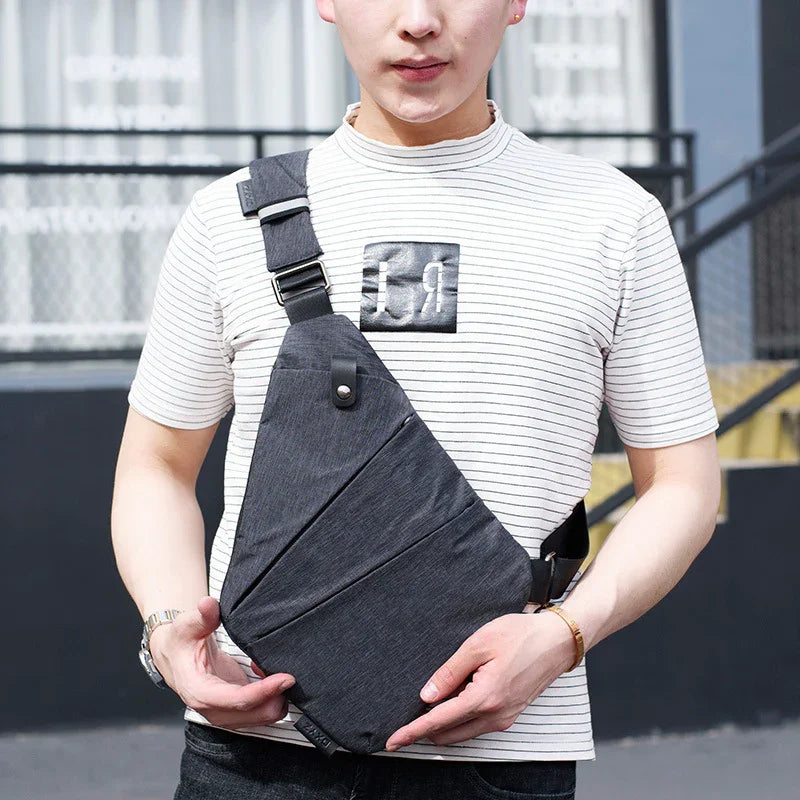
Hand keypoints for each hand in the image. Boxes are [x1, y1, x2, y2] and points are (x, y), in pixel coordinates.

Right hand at [149, 595, 295, 727]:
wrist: (174, 655)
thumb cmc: (181, 641)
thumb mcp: (187, 625)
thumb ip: (202, 616)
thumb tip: (208, 604)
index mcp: (198, 692)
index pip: (237, 701)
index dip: (264, 691)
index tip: (286, 678)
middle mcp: (211, 709)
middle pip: (255, 715)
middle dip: (276, 696)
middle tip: (285, 670)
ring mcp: (224, 713)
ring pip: (262, 717)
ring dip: (275, 697)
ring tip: (269, 667)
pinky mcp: (235, 710)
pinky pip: (261, 711)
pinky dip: (271, 697)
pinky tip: (265, 673)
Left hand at [384, 610, 576, 749]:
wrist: (557, 641)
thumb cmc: (520, 635)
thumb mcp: (479, 644)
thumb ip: (450, 671)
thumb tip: (427, 695)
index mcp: (484, 698)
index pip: (439, 721)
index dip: (413, 731)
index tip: (392, 741)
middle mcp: (495, 716)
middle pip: (449, 734)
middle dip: (425, 730)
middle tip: (406, 718)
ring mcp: (504, 718)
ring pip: (463, 733)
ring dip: (443, 725)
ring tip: (429, 704)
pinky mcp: (510, 714)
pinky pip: (478, 726)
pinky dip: (460, 719)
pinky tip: (453, 701)